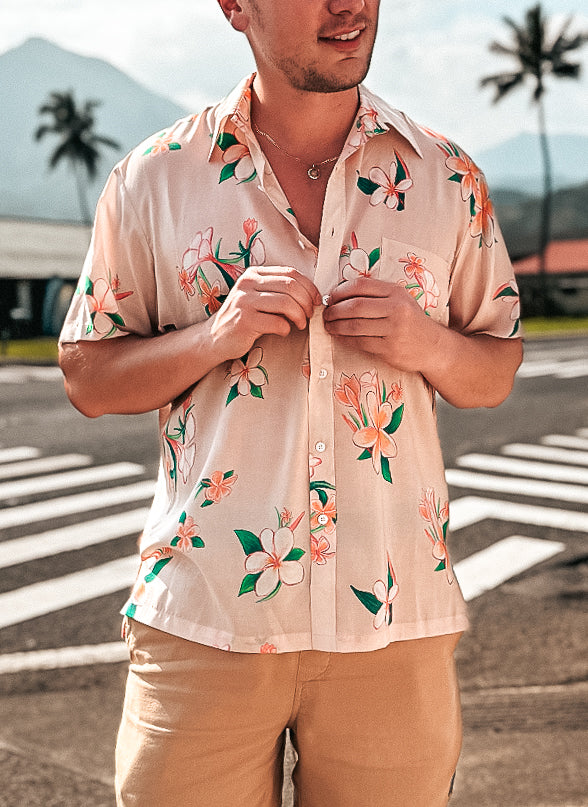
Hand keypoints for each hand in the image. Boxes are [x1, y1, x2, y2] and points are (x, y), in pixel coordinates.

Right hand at [210, 265, 320, 360]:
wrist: (215, 337)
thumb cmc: (243, 318)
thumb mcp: (257, 297)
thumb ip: (278, 290)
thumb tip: (311, 294)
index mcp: (254, 274)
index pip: (291, 273)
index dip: (309, 287)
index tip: (315, 301)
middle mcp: (247, 284)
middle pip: (291, 287)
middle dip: (307, 302)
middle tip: (309, 315)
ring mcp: (244, 302)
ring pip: (286, 303)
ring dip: (299, 316)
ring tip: (299, 324)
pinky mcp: (244, 321)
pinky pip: (277, 322)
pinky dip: (286, 328)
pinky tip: (283, 331)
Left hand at [322, 277, 438, 372]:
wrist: (433, 346)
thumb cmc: (411, 321)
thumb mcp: (400, 300)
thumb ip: (376, 295)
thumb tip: (340, 295)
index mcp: (396, 292)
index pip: (361, 285)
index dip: (340, 291)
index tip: (330, 297)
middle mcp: (396, 309)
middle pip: (355, 306)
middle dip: (334, 310)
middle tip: (326, 314)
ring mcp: (394, 330)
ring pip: (355, 325)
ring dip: (336, 326)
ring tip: (329, 326)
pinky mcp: (389, 349)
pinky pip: (360, 342)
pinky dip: (345, 339)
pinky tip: (340, 337)